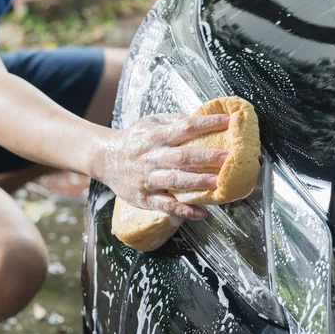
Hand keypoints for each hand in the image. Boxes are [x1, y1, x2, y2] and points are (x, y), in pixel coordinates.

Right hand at [96, 113, 229, 219]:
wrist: (105, 159)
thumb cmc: (135, 140)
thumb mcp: (151, 123)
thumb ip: (175, 121)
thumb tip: (204, 118)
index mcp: (156, 136)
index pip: (186, 127)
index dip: (207, 124)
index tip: (228, 121)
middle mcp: (152, 157)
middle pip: (183, 157)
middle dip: (207, 157)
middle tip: (228, 157)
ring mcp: (148, 179)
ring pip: (175, 181)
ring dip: (198, 183)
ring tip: (218, 184)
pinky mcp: (145, 198)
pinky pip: (167, 206)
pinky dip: (185, 211)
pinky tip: (203, 214)